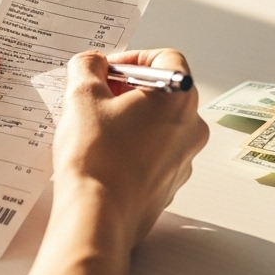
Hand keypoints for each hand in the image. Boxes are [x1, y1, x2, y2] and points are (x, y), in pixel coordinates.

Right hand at [4, 48, 207, 274]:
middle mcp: (191, 128)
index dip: (133, 58)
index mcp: (179, 98)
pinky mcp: (169, 185)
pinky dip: (134, 145)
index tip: (107, 70)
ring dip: (131, 117)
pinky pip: (155, 153)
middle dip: (130, 88)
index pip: (166, 58)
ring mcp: (184, 160)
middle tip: (98, 95)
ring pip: (160, 124)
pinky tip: (104, 153)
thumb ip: (88, 66)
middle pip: (165, 91)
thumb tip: (92, 63)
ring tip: (96, 126)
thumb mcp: (82, 95)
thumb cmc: (96, 155)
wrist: (97, 217)